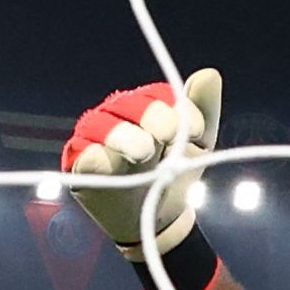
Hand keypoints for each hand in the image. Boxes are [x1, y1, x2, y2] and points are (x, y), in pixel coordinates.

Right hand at [62, 69, 222, 257]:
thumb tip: (209, 73)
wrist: (160, 216)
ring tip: (144, 151)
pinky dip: (93, 156)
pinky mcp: (80, 167)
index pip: (157, 95)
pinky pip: (81, 155)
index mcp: (146, 107)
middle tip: (169, 136)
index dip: (178, 108)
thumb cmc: (175, 172)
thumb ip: (203, 109)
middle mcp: (117, 117)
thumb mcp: (199, 143)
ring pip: (101, 125)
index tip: (196, 132)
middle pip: (129, 105)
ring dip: (124, 136)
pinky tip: (104, 159)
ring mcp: (95, 140)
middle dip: (153, 117)